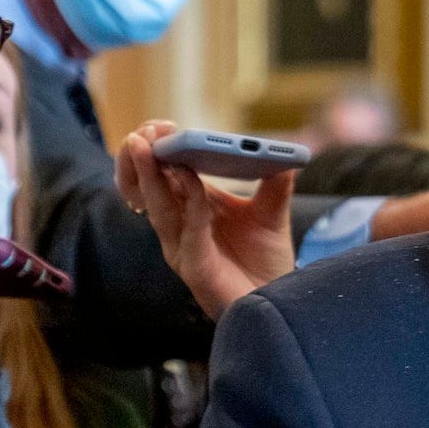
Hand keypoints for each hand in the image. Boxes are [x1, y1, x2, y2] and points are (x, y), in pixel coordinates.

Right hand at [116, 121, 296, 318]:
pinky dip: (189, 203)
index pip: (164, 174)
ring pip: (158, 207)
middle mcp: (181, 225)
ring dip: (151, 175)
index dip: (159, 150)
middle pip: (148, 188)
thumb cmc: (266, 261)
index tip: (161, 126)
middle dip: (142, 158)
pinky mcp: (195, 267)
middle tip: (145, 132)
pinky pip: (188, 231)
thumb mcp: (272, 213)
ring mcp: (183, 247)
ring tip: (147, 147)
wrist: (279, 301)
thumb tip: (286, 153)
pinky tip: (191, 181)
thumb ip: (276, 182)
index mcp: (193, 207)